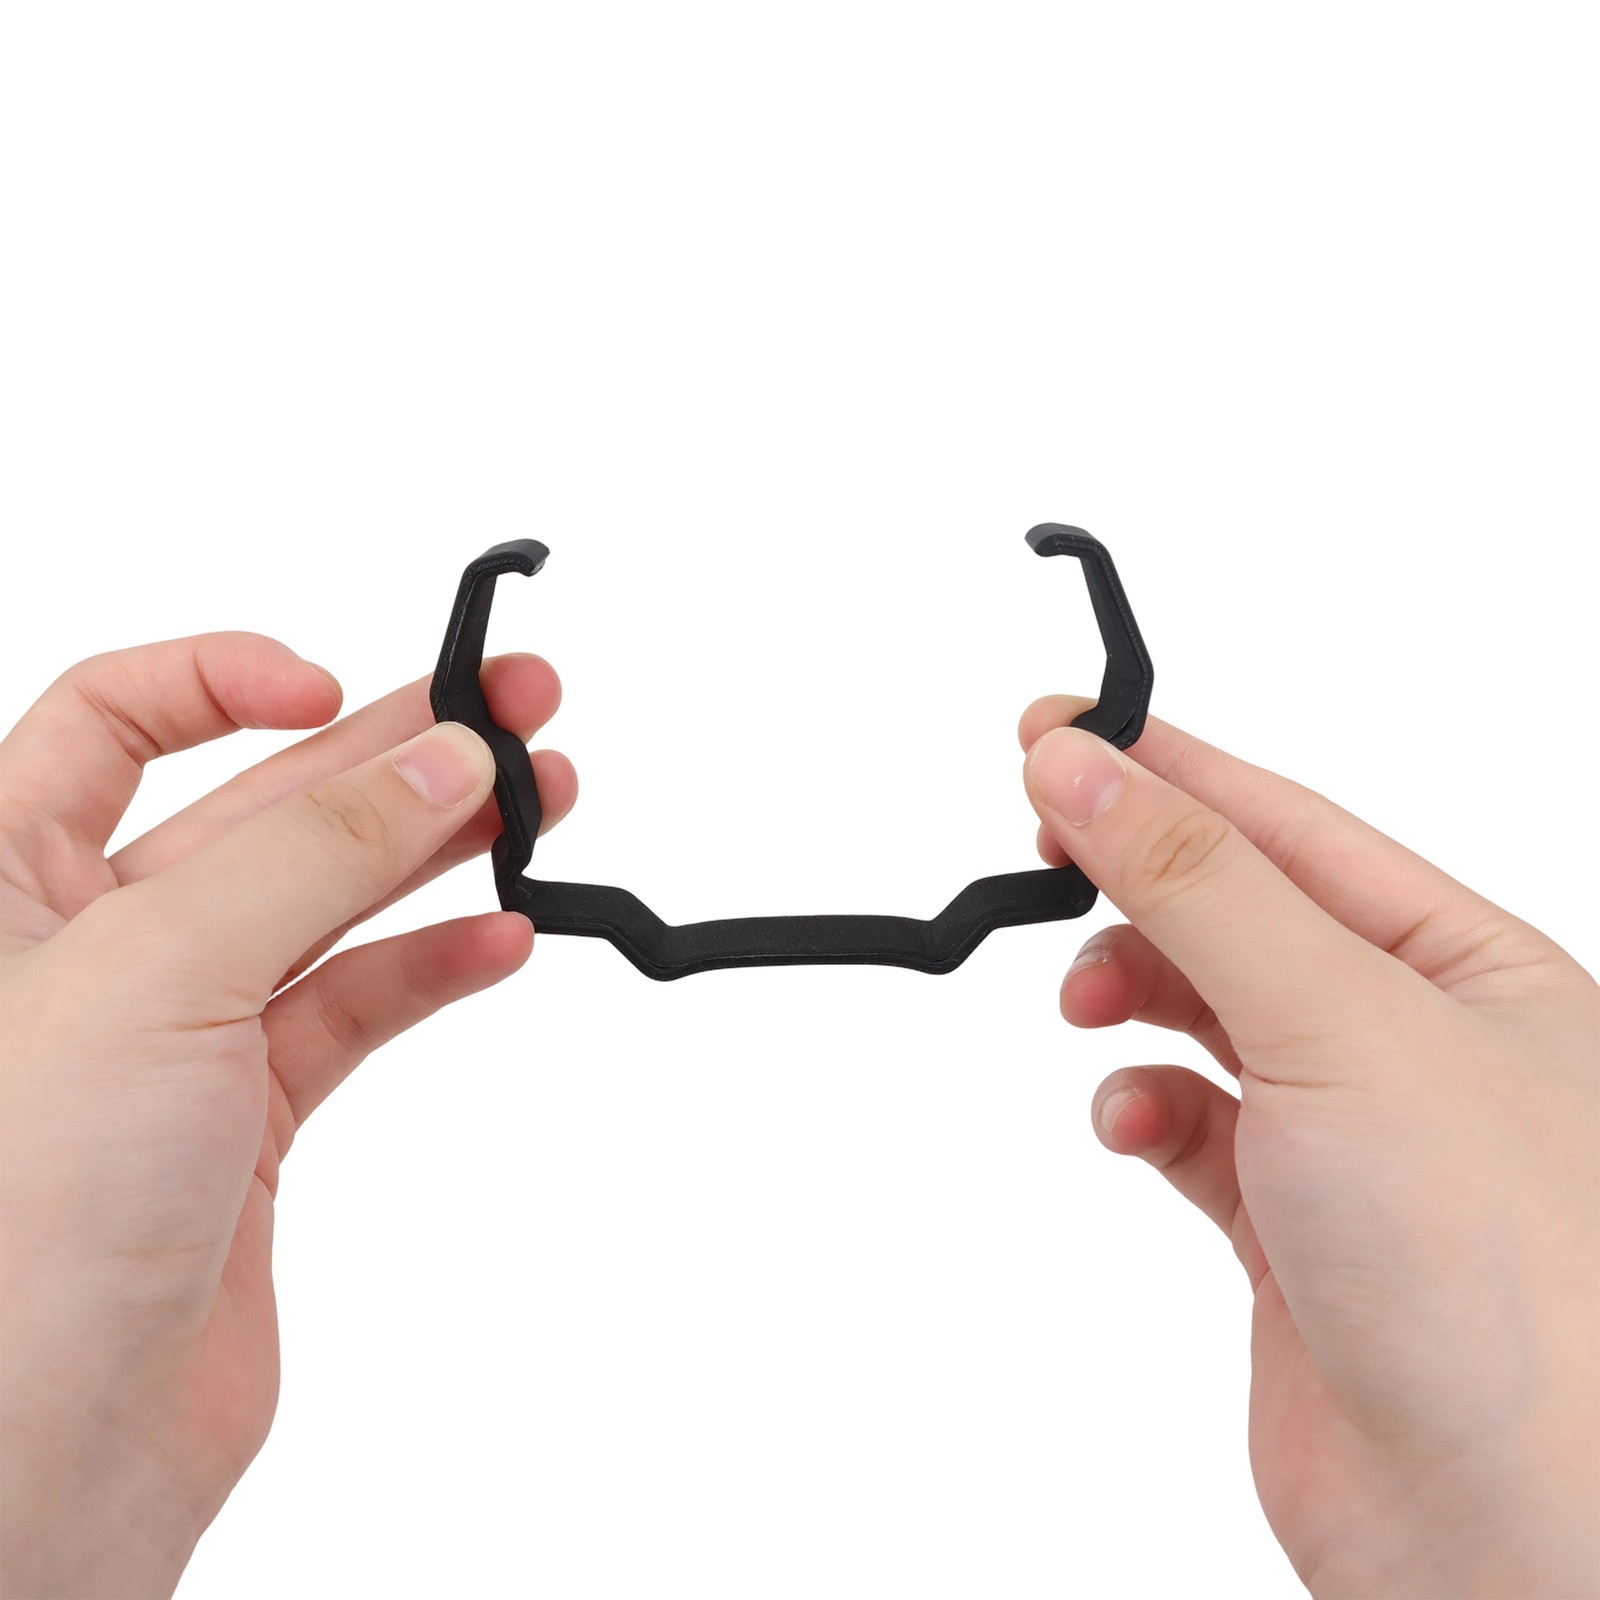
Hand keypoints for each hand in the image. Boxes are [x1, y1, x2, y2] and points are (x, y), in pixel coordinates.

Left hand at [0, 634, 575, 1598]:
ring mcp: (175, 1033)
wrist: (40, 1453)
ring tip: (545, 805)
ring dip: (438, 854)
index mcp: (5, 879)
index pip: (110, 718)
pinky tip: (500, 938)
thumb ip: (316, 850)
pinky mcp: (246, 1121)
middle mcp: (86, 945)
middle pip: (260, 805)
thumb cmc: (17, 1215)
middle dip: (393, 753)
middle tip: (516, 712)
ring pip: (326, 906)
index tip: (334, 689)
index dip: (223, 681)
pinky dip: (432, 968)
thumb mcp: (158, 968)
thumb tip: (441, 756)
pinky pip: (355, 1010)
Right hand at [1019, 698, 1598, 1597]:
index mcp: (1471, 965)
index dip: (1167, 769)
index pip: (1291, 824)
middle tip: (1041, 847)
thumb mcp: (1335, 1017)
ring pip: (1206, 1019)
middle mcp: (1416, 1043)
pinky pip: (1189, 1129)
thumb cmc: (1502, 1271)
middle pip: (1240, 915)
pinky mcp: (1289, 1229)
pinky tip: (1130, 1122)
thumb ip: (1194, 883)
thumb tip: (1083, 766)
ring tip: (1085, 1002)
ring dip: (1132, 997)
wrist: (1507, 1533)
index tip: (1056, 731)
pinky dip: (1141, 1110)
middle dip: (1137, 885)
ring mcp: (1351, 1138)